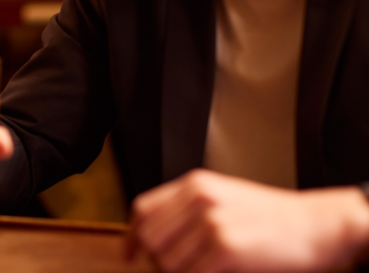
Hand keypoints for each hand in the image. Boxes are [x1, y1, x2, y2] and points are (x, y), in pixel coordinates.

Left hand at [127, 169, 368, 272]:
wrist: (319, 225)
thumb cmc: (273, 218)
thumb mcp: (225, 199)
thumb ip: (188, 212)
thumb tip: (152, 240)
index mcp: (196, 185)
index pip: (143, 209)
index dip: (132, 237)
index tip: (131, 256)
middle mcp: (199, 198)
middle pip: (150, 238)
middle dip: (157, 261)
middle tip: (180, 268)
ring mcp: (212, 222)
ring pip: (167, 262)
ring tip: (206, 268)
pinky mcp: (225, 247)